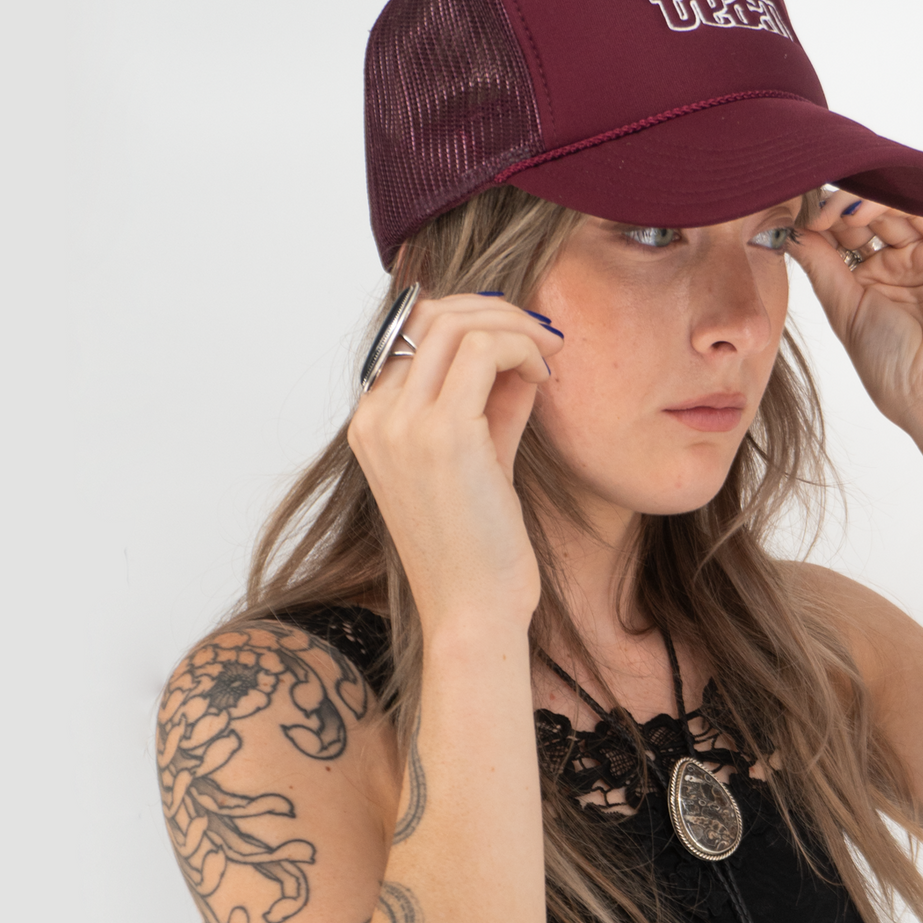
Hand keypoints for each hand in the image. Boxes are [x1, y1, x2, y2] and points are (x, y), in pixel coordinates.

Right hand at [347, 293, 562, 632]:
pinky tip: (546, 377)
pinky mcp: (443, 433)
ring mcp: (403, 423)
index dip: (472, 323)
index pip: (412, 334)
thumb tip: (521, 352)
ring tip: (550, 354)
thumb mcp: (483, 460)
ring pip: (457, 323)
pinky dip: (523, 348)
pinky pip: (485, 350)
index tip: (522, 341)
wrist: (472, 611)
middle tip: (544, 336)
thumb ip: (492, 403)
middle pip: (430, 316)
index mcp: (371, 424)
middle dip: (496, 311)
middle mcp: (376, 417)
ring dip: (514, 325)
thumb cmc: (479, 550)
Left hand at [789, 196, 922, 446]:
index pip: (843, 234)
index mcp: (874, 280)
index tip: (789, 218)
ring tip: (830, 215)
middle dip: (836, 207)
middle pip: (866, 214)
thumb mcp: (845, 311)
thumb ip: (823, 266)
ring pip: (893, 205)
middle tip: (810, 212)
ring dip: (857, 201)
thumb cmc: (898, 370)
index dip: (818, 221)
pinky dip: (891, 202)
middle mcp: (902, 261)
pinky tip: (860, 212)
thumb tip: (792, 230)